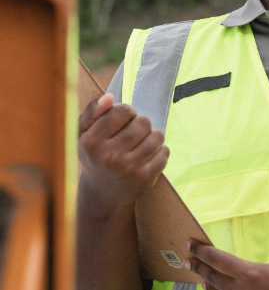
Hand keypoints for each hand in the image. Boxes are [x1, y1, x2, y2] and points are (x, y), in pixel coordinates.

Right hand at [78, 93, 168, 212]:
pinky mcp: (144, 178)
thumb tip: (108, 97)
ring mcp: (128, 168)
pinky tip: (150, 156)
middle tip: (133, 134)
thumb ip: (92, 111)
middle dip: (141, 124)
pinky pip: (164, 153)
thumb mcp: (83, 133)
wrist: (102, 192)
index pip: (122, 110)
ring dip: (153, 137)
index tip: (123, 122)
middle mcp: (109, 156)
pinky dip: (161, 151)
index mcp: (92, 142)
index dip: (127, 113)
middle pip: (143, 122)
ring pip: (157, 136)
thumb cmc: (94, 155)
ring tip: (142, 144)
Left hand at [184, 240, 268, 289]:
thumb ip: (253, 271)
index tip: (190, 245)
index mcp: (251, 274)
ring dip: (209, 289)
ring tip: (202, 280)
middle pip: (214, 280)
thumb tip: (238, 277)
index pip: (218, 261)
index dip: (202, 252)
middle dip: (200, 268)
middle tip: (189, 261)